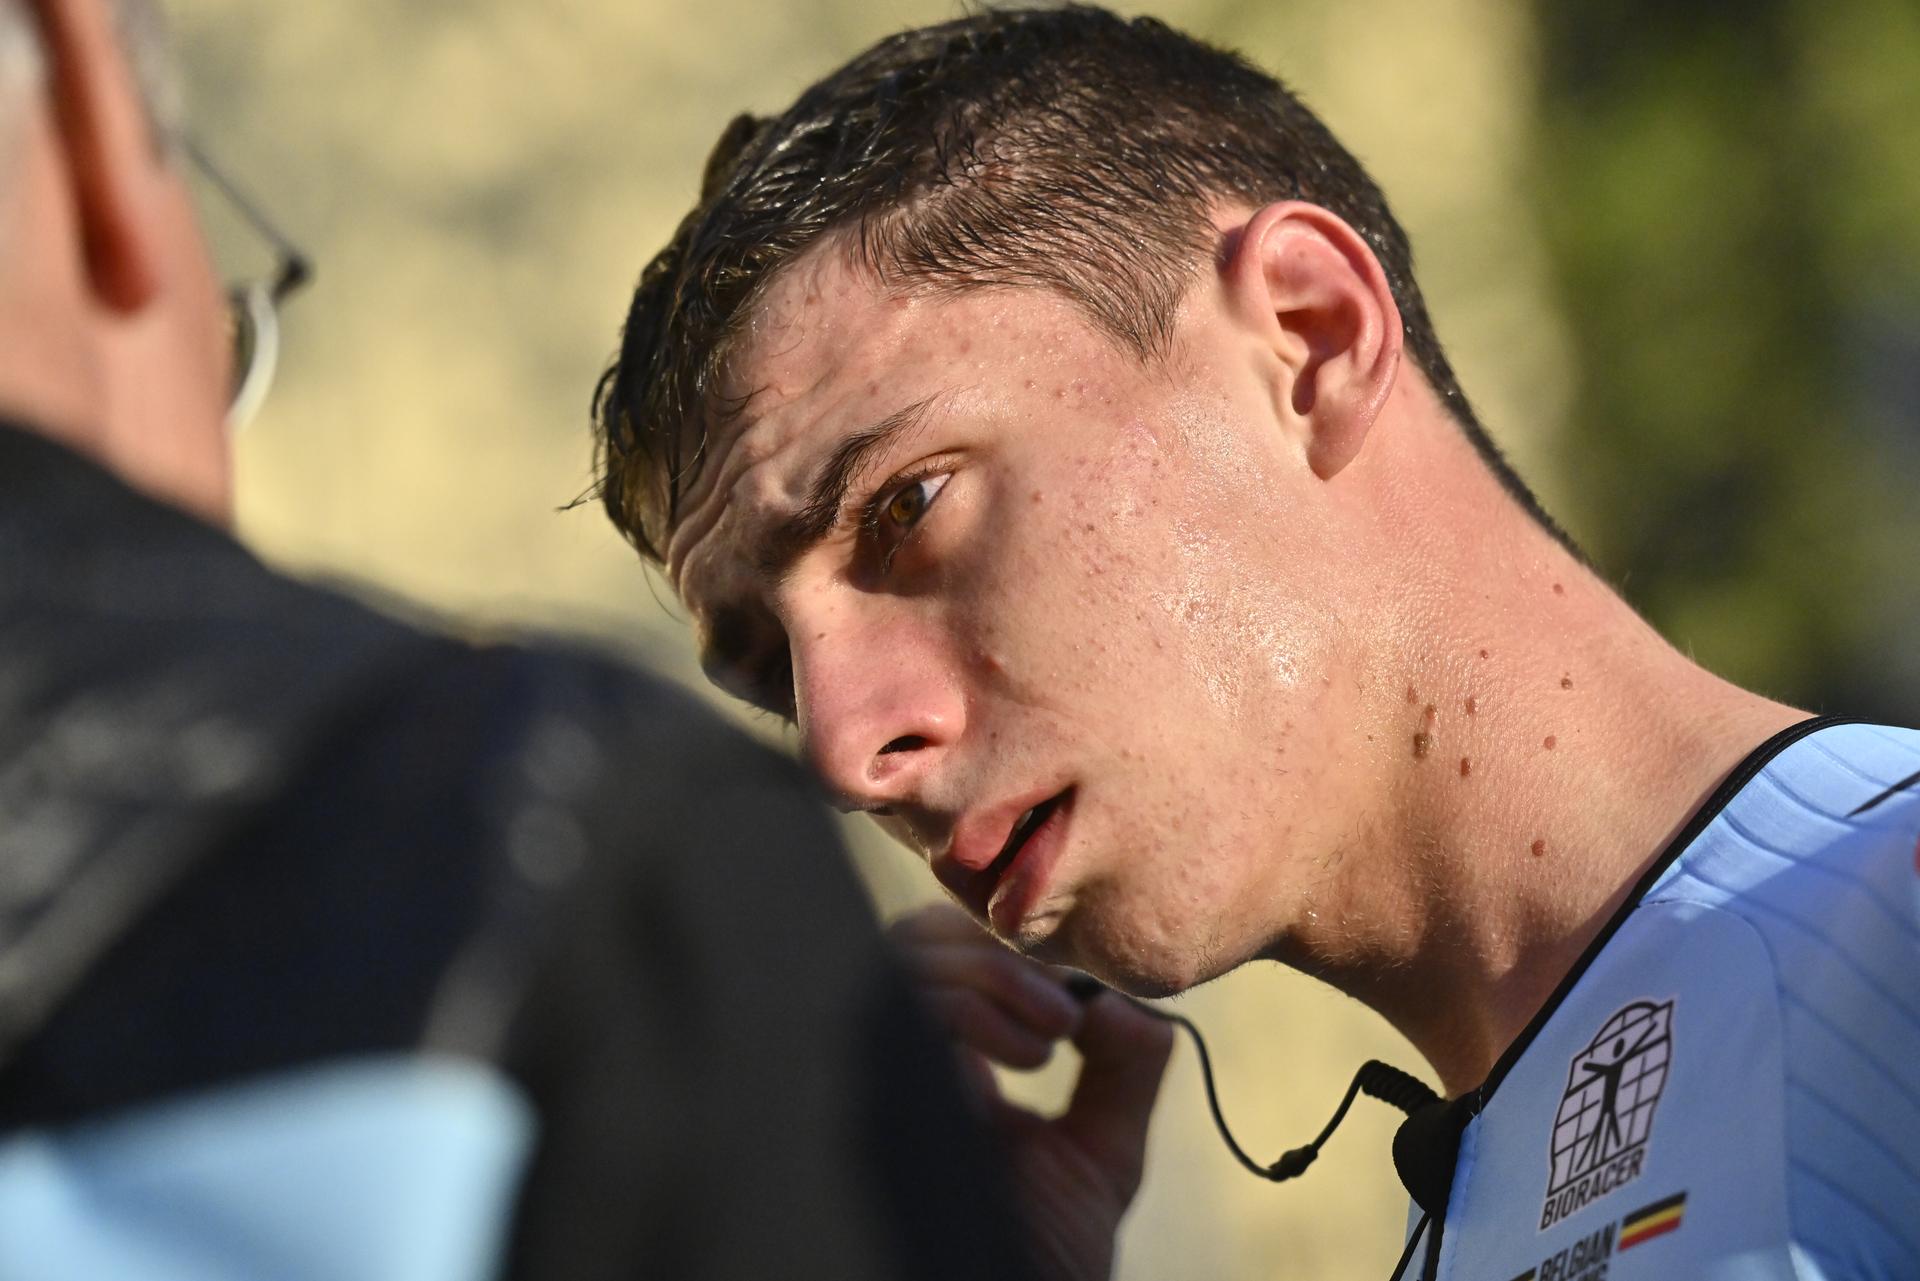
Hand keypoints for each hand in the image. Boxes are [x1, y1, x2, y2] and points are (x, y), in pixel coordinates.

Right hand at [888, 904, 1174, 1280]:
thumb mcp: (1103, 1146)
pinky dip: (977, 1010)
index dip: (1007, 946)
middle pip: (915, 936)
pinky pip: (910, 1009)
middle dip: (1001, 950)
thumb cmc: (1051, 1249)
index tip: (1074, 987)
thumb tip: (1122, 996)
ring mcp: (887, 1074)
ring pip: (908, 956)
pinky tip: (1032, 1061)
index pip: (940, 950)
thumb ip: (1124, 1066)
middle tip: (1066, 1008)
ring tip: (1058, 1033)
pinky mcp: (882, 1097)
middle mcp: (904, 1060)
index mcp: (946, 1063)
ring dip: (997, 974)